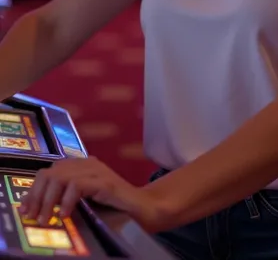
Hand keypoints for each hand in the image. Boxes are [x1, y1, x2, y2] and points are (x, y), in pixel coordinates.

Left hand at [19, 157, 154, 229]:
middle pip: (52, 171)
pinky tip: (66, 214)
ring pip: (61, 177)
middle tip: (34, 216)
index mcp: (83, 166)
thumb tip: (42, 206)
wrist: (144, 208)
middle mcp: (88, 164)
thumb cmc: (115, 207)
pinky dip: (67, 200)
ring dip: (49, 200)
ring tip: (47, 219)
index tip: (27, 209)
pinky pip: (77, 185)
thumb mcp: (86, 200)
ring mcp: (98, 171)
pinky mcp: (105, 182)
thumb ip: (69, 196)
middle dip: (37, 194)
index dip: (35, 188)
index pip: (51, 169)